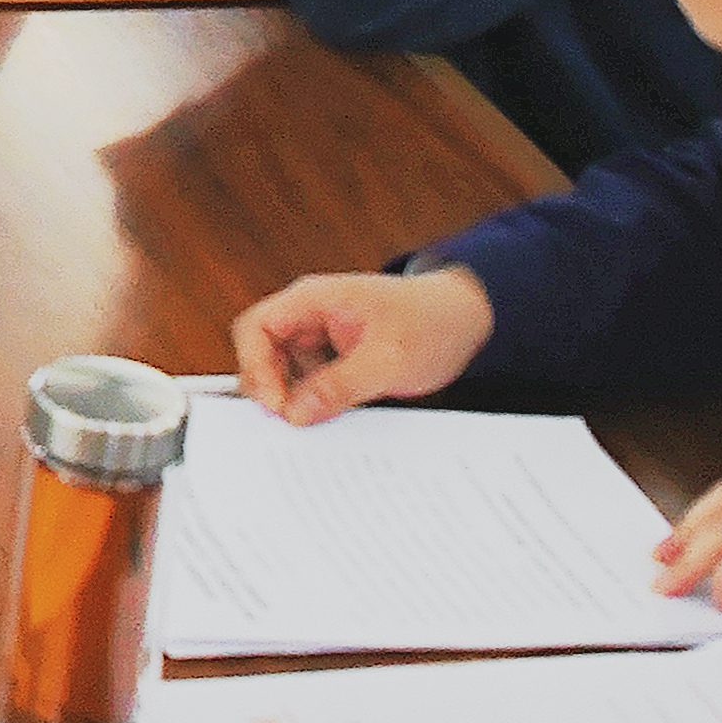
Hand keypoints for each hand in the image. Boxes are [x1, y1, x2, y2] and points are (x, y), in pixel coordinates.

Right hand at [231, 262, 494, 420]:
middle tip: (291, 422)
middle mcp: (308, 315)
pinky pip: (307, 382)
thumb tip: (294, 414)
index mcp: (314, 299)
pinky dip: (313, 402)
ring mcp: (318, 336)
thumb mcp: (390, 360)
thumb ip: (339, 386)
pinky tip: (332, 419)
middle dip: (271, 388)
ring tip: (318, 422)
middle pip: (261, 352)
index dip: (256, 367)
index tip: (276, 405)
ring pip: (282, 372)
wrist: (465, 319)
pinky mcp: (331, 358)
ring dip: (294, 398)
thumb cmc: (433, 322)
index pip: (257, 329)